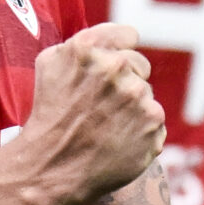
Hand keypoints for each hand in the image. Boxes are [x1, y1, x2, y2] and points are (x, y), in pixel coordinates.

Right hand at [18, 23, 164, 204]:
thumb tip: (110, 37)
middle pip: (140, 65)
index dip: (121, 51)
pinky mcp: (152, 123)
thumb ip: (82, 42)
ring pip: (146, 95)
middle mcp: (115, 67)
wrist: (52, 170)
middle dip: (126, 81)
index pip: (128, 35)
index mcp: (88, 48)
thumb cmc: (48, 117)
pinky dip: (141, 131)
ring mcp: (136, 95)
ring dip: (132, 108)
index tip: (113, 69)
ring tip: (106, 128)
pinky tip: (119, 141)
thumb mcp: (50, 64)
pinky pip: (155, 120)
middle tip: (103, 106)